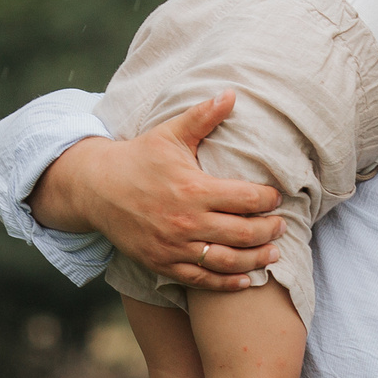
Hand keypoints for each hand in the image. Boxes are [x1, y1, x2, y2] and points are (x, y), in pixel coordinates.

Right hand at [28, 92, 285, 289]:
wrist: (95, 188)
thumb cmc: (138, 158)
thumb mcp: (169, 133)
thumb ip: (203, 116)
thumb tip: (232, 93)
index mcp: (193, 188)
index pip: (246, 198)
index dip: (268, 199)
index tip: (276, 197)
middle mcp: (186, 221)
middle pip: (243, 233)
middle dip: (269, 231)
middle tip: (281, 226)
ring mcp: (174, 247)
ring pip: (227, 261)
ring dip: (256, 260)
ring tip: (273, 253)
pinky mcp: (163, 264)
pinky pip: (202, 279)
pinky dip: (227, 283)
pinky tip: (246, 280)